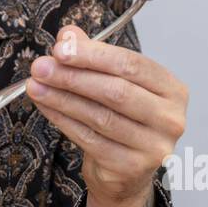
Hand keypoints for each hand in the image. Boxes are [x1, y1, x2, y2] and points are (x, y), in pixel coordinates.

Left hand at [25, 24, 187, 206]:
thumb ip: (93, 55)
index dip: (93, 55)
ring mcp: (154, 146)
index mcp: (172, 89)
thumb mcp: (114, 81)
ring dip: (62, 98)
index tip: (60, 49)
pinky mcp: (132, 167)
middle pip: (116, 91)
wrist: (127, 171)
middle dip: (73, 76)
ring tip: (35, 85)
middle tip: (41, 67)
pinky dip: (63, 119)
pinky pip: (90, 138)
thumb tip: (68, 35)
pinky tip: (45, 106)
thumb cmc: (124, 119)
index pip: (132, 64)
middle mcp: (170, 118)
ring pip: (100, 116)